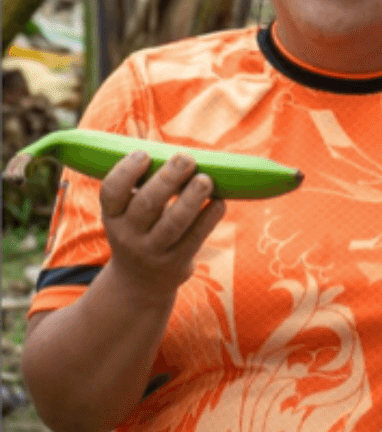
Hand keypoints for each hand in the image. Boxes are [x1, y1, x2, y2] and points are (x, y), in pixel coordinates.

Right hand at [100, 151, 226, 301]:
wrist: (140, 284)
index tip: (144, 154)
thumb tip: (170, 147)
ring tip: (206, 179)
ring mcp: (152, 251)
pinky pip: (195, 238)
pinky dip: (209, 218)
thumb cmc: (140, 232)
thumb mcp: (128, 214)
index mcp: (113, 216)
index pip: (111, 192)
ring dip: (191, 199)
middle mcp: (128, 235)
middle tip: (186, 158)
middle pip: (146, 204)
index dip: (125, 171)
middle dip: (167, 179)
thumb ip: (142, 186)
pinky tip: (220, 201)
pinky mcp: (176, 264)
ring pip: (173, 224)